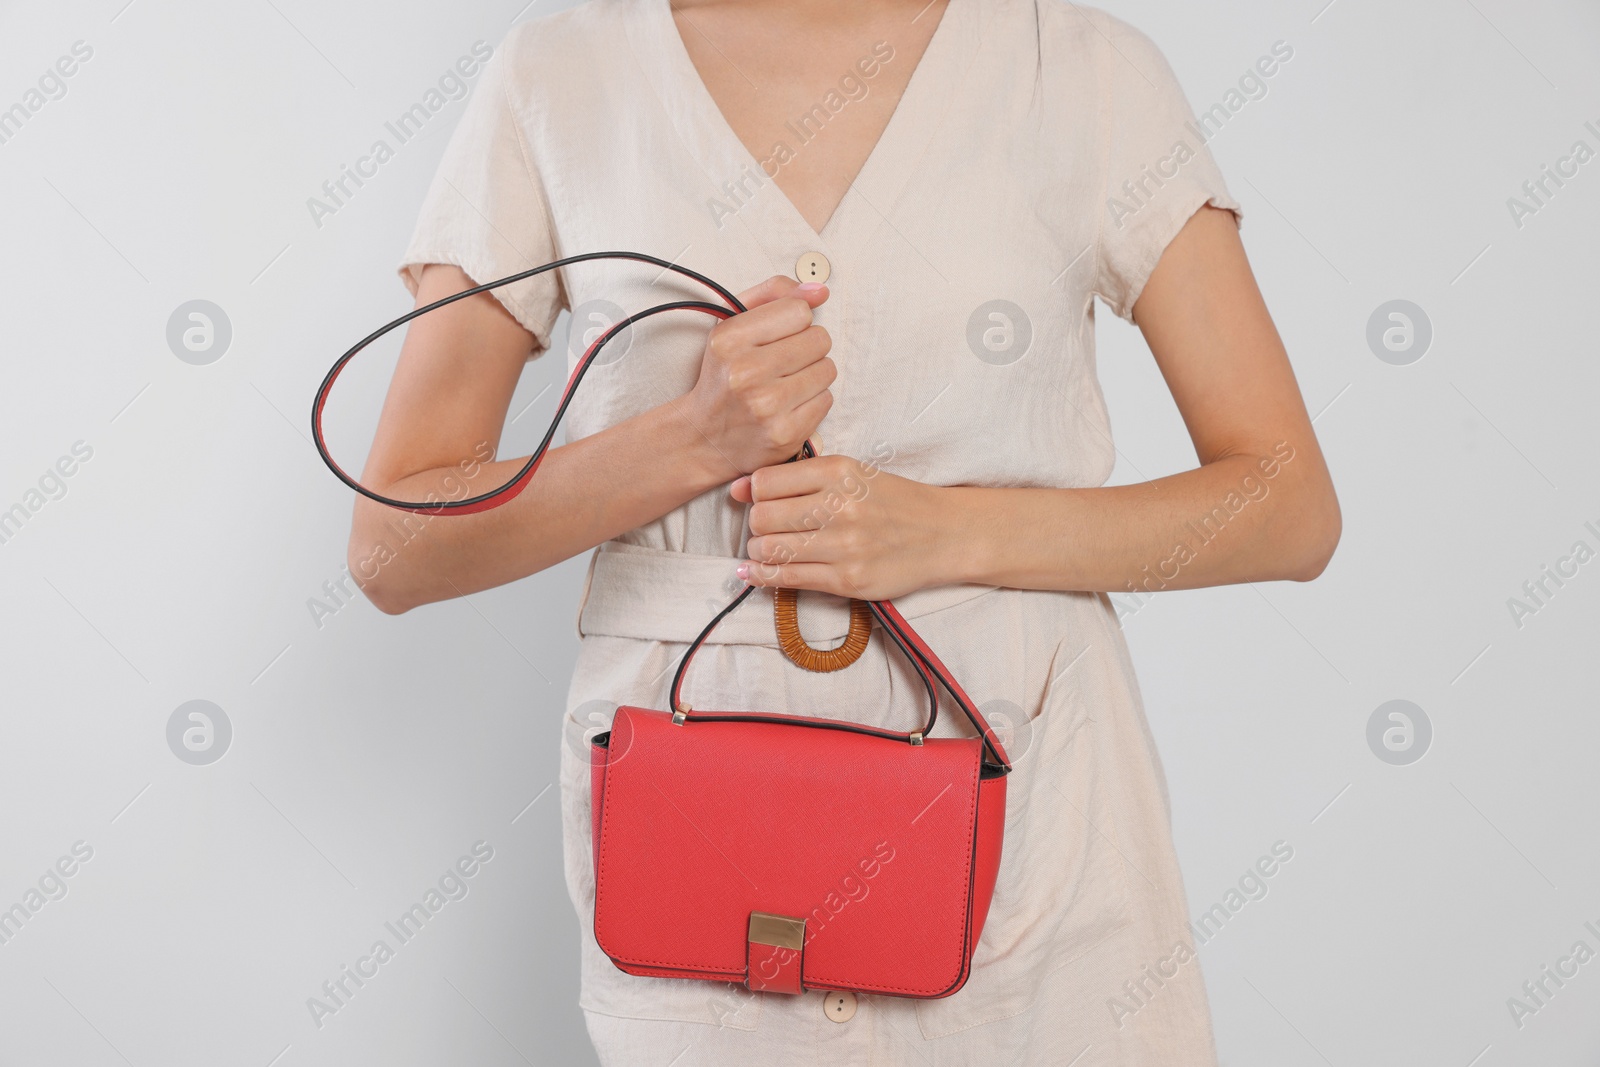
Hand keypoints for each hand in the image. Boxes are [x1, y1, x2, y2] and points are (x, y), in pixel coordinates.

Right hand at [681, 276, 835, 475]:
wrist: (705, 438)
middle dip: (806, 348)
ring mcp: (767, 406)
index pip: (799, 310)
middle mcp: (746, 373)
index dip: (793, 322)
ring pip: (828, 369)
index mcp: (729, 340)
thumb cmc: (724, 377)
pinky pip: (827, 400)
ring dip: (812, 374)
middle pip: (819, 339)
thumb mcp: (732, 325)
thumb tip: (820, 291)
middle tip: (782, 363)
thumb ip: (773, 295)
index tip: (776, 337)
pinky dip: (812, 401)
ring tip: (786, 383)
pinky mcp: (785, 433)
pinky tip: (789, 405)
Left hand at [730, 454, 958, 600]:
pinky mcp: (847, 579)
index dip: (754, 493)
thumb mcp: (852, 474)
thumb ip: (797, 478)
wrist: (943, 534)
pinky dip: (762, 577)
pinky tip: (754, 573)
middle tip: (766, 528)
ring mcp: (843, 545)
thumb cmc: (893, 501)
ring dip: (759, 552)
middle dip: (756, 524)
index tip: (759, 500)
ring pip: (770, 549)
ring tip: (768, 549)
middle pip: (762, 517)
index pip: (766, 482)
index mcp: (839, 471)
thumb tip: (738, 488)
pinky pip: (788, 579)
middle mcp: (840, 506)